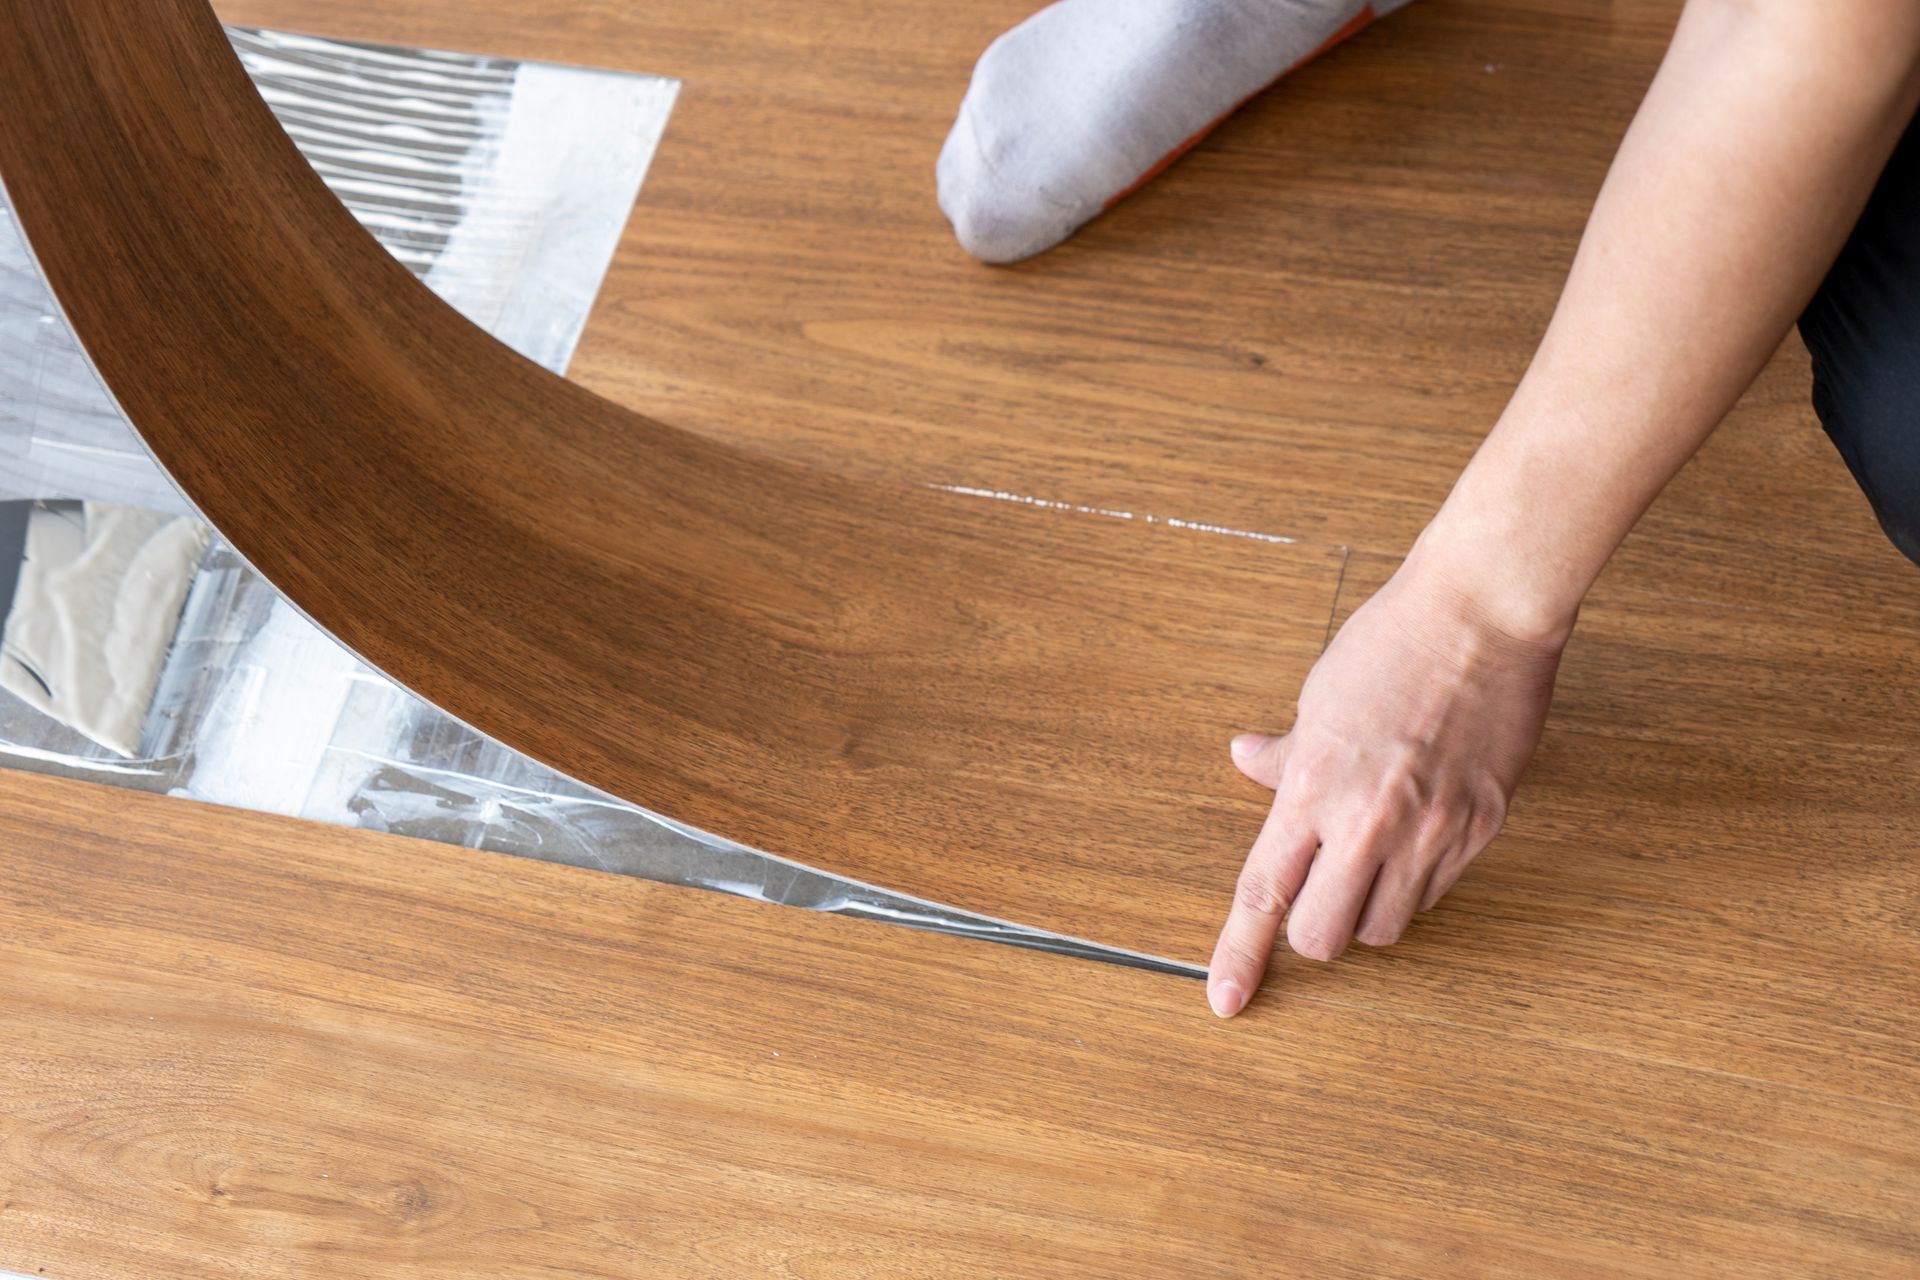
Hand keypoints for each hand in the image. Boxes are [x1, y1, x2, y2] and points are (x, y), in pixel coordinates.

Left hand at [1206, 553, 1569, 1016]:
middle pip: (1326, 937)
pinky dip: (1418, 881)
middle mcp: (1367, 822)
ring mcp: (1431, 831)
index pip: (1262, 893)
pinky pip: (1438, 891)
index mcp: (1311, 788)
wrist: (1480, 615)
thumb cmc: (1391, 643)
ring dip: (1370, 909)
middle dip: (1316, 931)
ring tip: (1373, 855)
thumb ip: (1285, 753)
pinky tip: (1419, 832)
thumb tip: (1246, 761)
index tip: (1224, 1000)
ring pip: (1387, 926)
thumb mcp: (1318, 697)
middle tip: (1320, 896)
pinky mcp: (1482, 827)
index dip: (1240, 955)